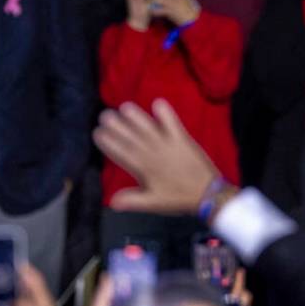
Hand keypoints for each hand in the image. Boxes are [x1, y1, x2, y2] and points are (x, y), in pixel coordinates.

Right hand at [94, 99, 220, 214]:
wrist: (207, 194)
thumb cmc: (177, 198)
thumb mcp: (153, 203)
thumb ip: (132, 200)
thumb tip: (112, 201)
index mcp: (145, 169)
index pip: (123, 153)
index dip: (109, 143)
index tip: (97, 133)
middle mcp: (154, 154)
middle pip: (132, 138)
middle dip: (117, 126)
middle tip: (104, 115)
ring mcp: (168, 145)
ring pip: (148, 129)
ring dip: (136, 117)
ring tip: (124, 107)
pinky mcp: (182, 139)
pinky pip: (172, 124)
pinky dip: (165, 113)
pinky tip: (157, 102)